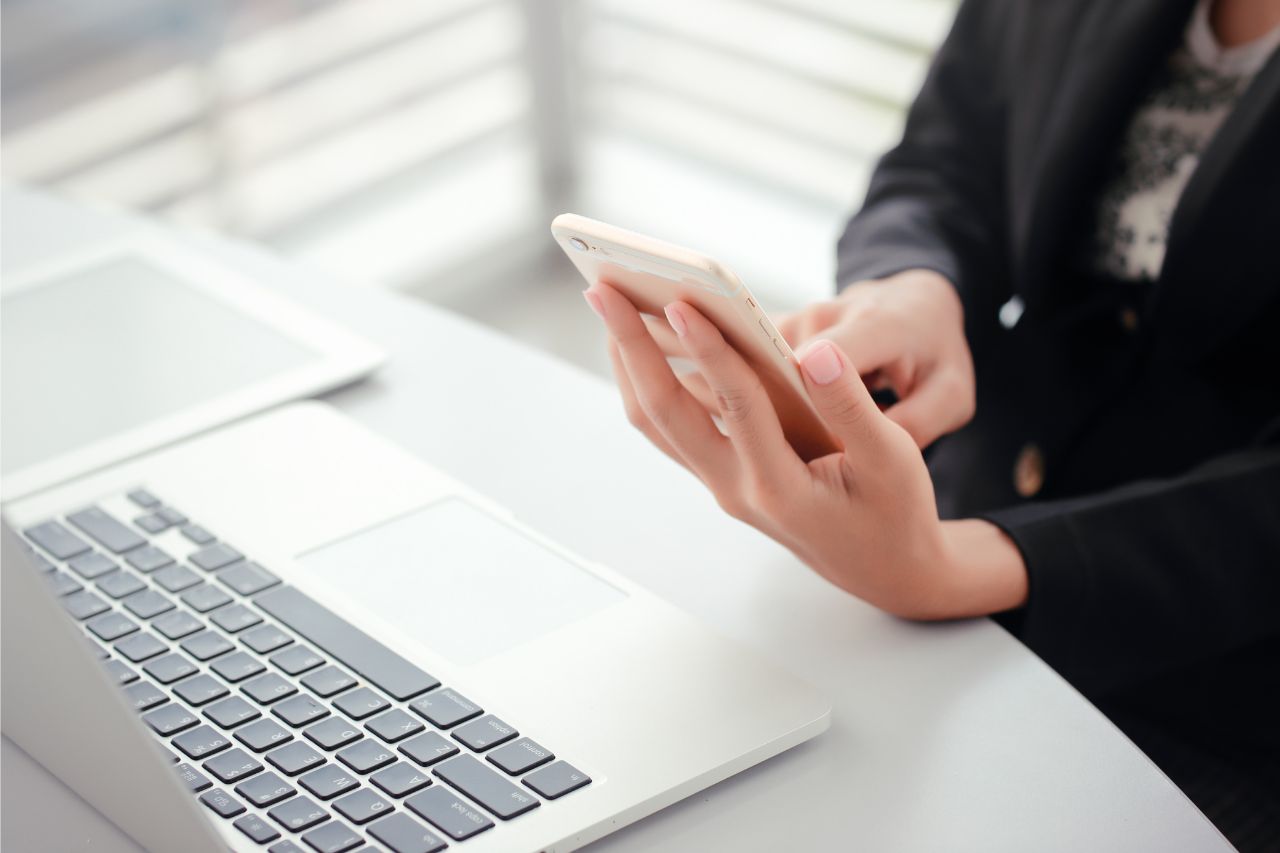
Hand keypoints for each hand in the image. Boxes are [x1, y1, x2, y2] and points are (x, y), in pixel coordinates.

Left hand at [587, 281, 1024, 619]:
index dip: (710, 351)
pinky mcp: (719, 475)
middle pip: (665, 413)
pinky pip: (668, 426)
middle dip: (633, 347)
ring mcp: (721, 485)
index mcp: (781, 487)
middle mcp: (737, 489)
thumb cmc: (895, 510)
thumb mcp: (894, 459)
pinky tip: (641, 341)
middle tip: (604, 289)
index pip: (737, 407)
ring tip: (611, 305)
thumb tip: (813, 351)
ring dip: (629, 363)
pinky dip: (648, 380)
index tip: (681, 302)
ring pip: (655, 421)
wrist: (882, 568)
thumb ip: (852, 405)